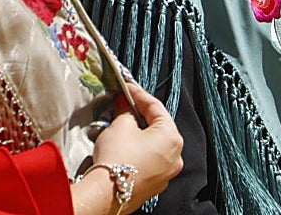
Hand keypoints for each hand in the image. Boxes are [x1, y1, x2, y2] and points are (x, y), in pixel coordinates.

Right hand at [85, 84, 182, 212]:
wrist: (105, 194)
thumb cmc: (117, 158)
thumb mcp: (120, 125)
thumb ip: (125, 110)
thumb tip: (124, 102)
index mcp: (172, 137)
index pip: (156, 107)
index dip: (139, 94)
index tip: (127, 88)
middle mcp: (175, 156)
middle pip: (158, 127)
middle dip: (139, 114)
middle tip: (124, 104)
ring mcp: (166, 173)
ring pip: (153, 145)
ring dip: (139, 133)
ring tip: (122, 124)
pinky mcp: (154, 184)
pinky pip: (149, 160)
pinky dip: (139, 151)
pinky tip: (124, 146)